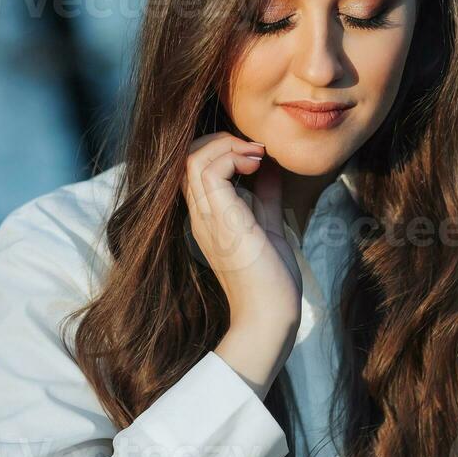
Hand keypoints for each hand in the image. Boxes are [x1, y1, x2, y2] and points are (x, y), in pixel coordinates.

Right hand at [184, 132, 302, 332]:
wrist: (270, 316)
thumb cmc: (271, 279)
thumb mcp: (268, 225)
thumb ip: (265, 197)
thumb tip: (270, 165)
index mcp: (208, 216)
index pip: (192, 167)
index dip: (218, 148)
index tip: (254, 154)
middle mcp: (201, 215)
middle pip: (185, 157)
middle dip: (219, 140)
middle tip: (253, 149)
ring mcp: (207, 218)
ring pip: (193, 158)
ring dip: (226, 145)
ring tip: (255, 154)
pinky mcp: (221, 220)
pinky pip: (210, 171)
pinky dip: (232, 156)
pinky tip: (256, 164)